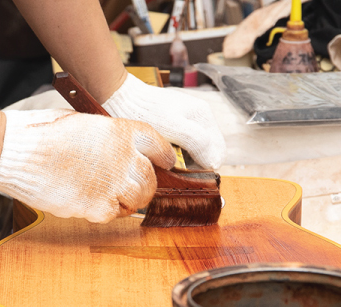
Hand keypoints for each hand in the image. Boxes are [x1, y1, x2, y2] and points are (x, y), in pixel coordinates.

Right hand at [0, 109, 174, 222]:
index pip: (159, 147)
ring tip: (109, 196)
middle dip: (144, 186)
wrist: (15, 151)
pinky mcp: (97, 207)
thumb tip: (118, 151)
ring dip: (127, 201)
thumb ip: (108, 138)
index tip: (163, 163)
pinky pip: (113, 215)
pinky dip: (105, 212)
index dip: (162, 157)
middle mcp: (123, 157)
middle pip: (150, 180)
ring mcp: (113, 184)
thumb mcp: (84, 123)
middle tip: (132, 188)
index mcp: (121, 131)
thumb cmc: (41, 133)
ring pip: (137, 201)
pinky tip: (90, 202)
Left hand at [102, 73, 225, 168]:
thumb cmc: (145, 113)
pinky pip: (185, 146)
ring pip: (196, 151)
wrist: (122, 98)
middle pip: (209, 152)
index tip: (188, 173)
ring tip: (169, 161)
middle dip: (197, 164)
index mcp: (204, 116)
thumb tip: (214, 162)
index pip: (218, 152)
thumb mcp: (173, 127)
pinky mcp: (176, 125)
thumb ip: (197, 142)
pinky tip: (165, 154)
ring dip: (187, 160)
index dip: (206, 167)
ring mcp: (188, 120)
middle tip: (177, 169)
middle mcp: (200, 117)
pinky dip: (178, 154)